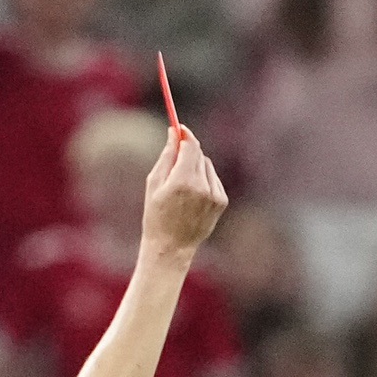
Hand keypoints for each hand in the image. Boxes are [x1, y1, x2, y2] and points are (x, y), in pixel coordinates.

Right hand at [138, 126, 228, 263]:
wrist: (171, 247)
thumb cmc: (156, 215)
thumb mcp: (154, 184)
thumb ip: (166, 156)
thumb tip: (174, 133)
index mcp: (182, 181)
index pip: (190, 146)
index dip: (185, 135)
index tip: (179, 129)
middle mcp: (202, 186)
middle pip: (199, 153)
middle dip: (188, 151)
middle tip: (176, 155)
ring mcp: (214, 195)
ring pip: (207, 165)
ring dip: (195, 167)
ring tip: (182, 185)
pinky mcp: (221, 201)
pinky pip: (213, 179)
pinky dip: (204, 180)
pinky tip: (192, 196)